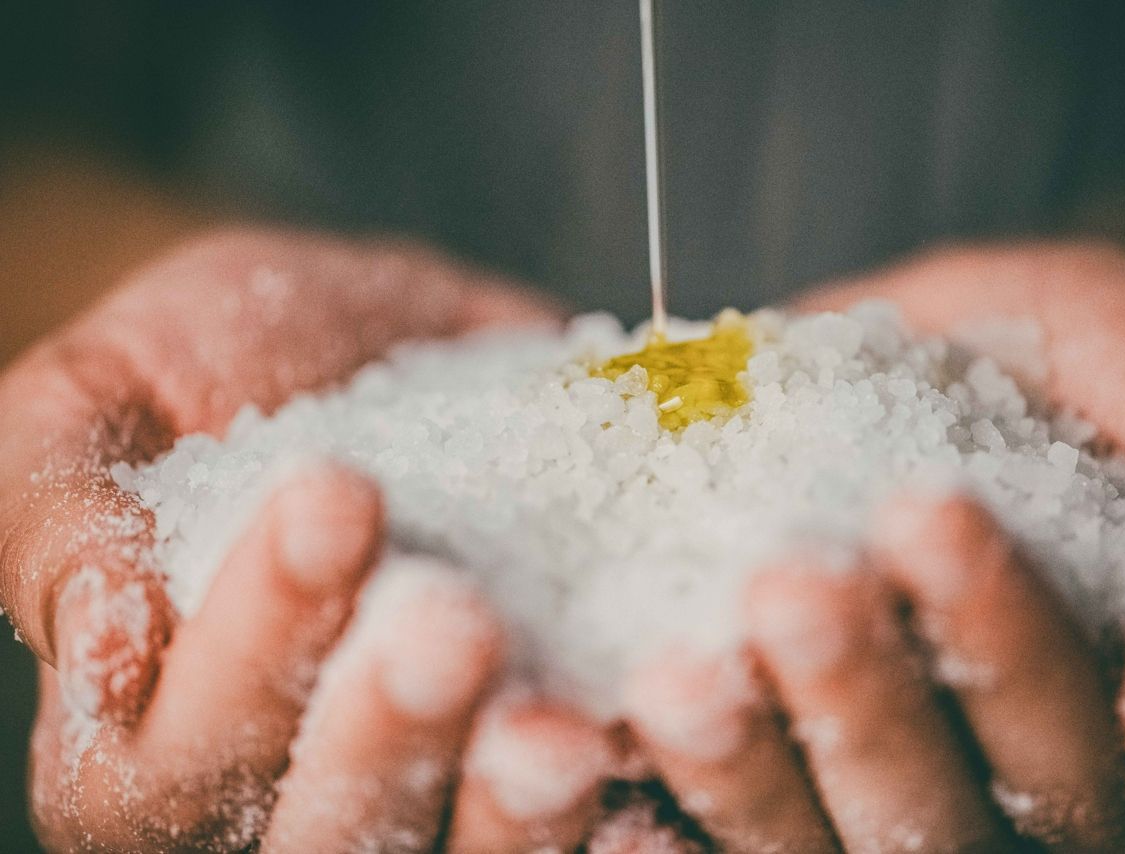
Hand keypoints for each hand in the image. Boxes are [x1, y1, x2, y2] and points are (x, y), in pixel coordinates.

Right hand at [0, 228, 598, 851]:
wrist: (362, 333)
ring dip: (516, 807)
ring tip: (565, 719)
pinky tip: (669, 725)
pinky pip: (599, 814)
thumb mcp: (92, 400)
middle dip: (387, 734)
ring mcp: (437, 781)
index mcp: (159, 742)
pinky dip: (637, 792)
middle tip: (452, 617)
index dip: (249, 647)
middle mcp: (293, 790)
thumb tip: (111, 634)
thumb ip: (60, 514)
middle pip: (326, 838)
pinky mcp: (554, 741)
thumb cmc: (204, 362)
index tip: (332, 496)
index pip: (175, 760)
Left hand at [621, 242, 1124, 851]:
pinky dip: (658, 819)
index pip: (1099, 719)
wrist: (826, 383)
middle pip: (959, 811)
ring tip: (680, 674)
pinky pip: (718, 847)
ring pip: (834, 846)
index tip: (928, 513)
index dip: (1016, 635)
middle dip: (875, 702)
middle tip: (793, 586)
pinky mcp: (765, 800)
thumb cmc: (985, 358)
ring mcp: (885, 806)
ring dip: (755, 772)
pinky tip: (603, 750)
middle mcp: (1016, 785)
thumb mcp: (1094, 336)